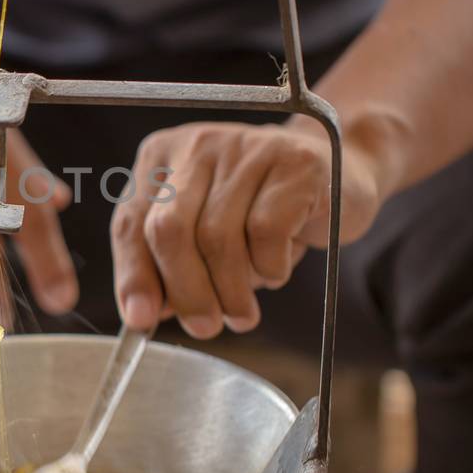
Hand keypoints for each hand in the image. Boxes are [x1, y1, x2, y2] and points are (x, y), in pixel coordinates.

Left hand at [111, 118, 386, 338]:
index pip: (131, 222)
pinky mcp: (293, 164)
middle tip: (205, 327)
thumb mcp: (206, 234)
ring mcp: (246, 148)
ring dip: (231, 290)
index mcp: (162, 157)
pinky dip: (269, 267)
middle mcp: (198, 145)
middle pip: (170, 230)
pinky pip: (266, 233)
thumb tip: (141, 314)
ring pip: (218, 238)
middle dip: (186, 291)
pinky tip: (276, 269)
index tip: (140, 320)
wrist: (342, 175)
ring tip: (242, 313)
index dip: (133, 276)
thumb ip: (169, 265)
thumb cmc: (262, 211)